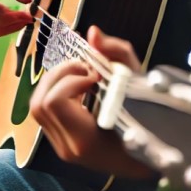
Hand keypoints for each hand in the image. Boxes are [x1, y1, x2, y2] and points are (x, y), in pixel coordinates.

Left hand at [29, 26, 152, 177]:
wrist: (153, 158)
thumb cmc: (150, 121)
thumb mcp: (140, 83)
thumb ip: (117, 53)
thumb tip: (92, 32)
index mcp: (86, 140)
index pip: (55, 101)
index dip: (71, 80)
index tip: (95, 75)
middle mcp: (68, 148)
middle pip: (40, 102)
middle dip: (60, 76)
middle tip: (85, 69)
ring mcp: (61, 147)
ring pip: (37, 106)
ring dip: (56, 83)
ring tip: (82, 77)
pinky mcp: (59, 143)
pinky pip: (44, 112)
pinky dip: (56, 92)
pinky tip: (79, 90)